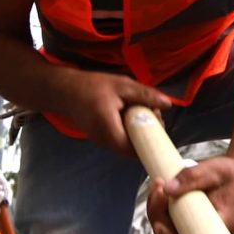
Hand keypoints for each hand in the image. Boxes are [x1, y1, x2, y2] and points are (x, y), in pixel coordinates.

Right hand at [54, 70, 174, 154]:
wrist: (65, 91)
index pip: (133, 148)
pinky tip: (131, 114)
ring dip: (138, 132)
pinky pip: (120, 140)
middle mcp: (103, 140)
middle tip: (155, 114)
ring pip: (126, 145)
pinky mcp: (100, 139)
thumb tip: (168, 104)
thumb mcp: (122, 85)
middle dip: (147, 135)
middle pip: (132, 148)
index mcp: (108, 127)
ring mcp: (101, 142)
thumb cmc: (92, 86)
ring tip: (144, 111)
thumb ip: (145, 95)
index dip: (150, 142)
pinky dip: (129, 131)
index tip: (159, 126)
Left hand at [150, 152, 233, 233]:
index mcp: (219, 230)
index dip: (167, 233)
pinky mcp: (192, 226)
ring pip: (167, 231)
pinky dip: (162, 209)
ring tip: (159, 184)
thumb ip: (192, 177)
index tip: (162, 206)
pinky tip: (161, 190)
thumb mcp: (215, 170)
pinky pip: (170, 224)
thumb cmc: (232, 175)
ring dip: (157, 209)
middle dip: (157, 212)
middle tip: (158, 185)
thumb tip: (167, 189)